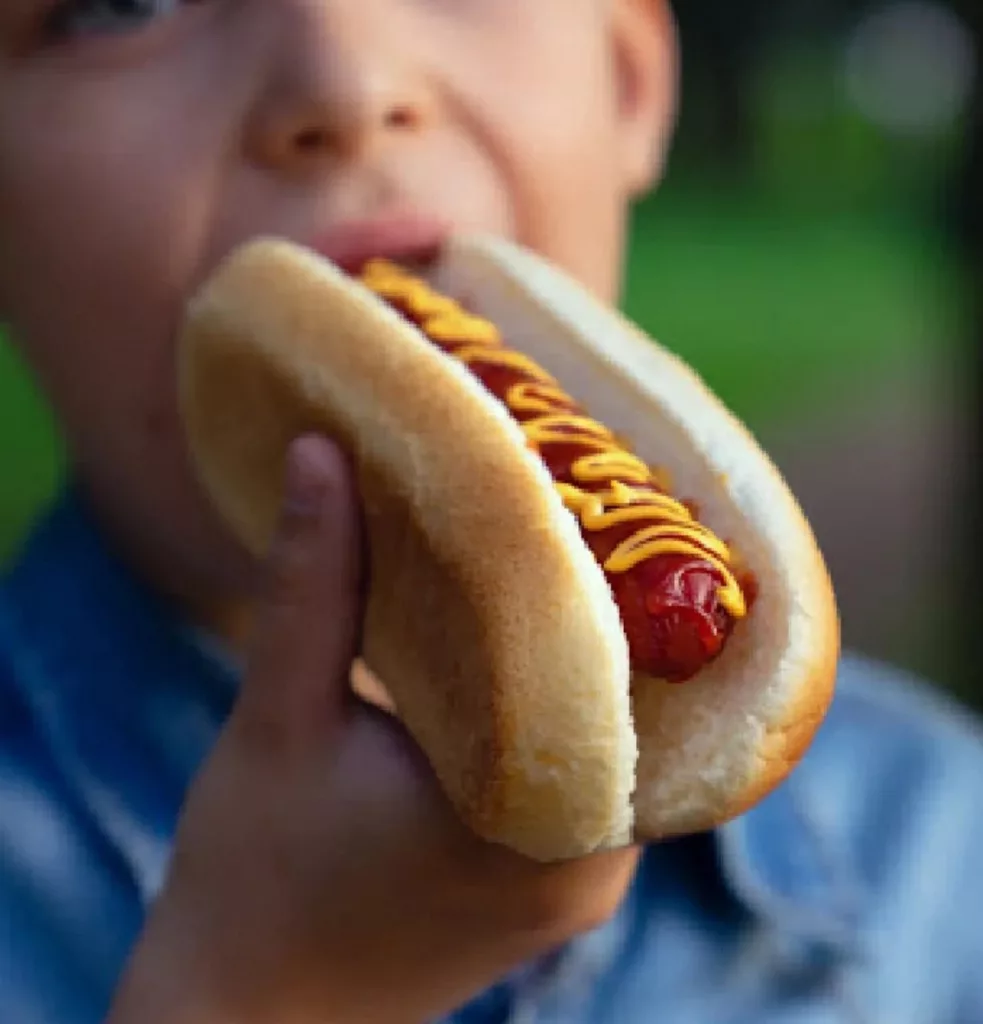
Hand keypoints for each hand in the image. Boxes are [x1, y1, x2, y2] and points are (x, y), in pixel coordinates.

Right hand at [107, 436, 639, 1023]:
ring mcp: (583, 883)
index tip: (612, 489)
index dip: (628, 579)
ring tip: (561, 552)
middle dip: (608, 603)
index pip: (633, 676)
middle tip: (586, 497)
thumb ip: (312, 582)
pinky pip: (590, 771)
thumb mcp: (278, 718)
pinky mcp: (555, 884)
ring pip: (619, 736)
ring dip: (587, 653)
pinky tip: (529, 643)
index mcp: (543, 830)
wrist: (244, 1018)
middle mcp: (594, 867)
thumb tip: (323, 450)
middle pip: (639, 703)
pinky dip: (564, 705)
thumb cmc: (250, 881)